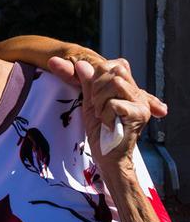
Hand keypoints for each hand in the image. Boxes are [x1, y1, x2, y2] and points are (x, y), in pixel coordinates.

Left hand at [74, 59, 150, 173]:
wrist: (107, 157)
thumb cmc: (100, 132)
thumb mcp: (90, 103)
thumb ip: (87, 83)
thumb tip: (81, 63)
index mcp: (129, 90)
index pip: (118, 65)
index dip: (100, 74)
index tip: (94, 94)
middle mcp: (138, 95)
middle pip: (117, 70)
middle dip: (98, 86)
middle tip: (96, 105)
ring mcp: (141, 104)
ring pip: (116, 83)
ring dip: (101, 100)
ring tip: (102, 115)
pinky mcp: (139, 115)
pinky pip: (115, 103)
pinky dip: (105, 114)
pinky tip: (108, 124)